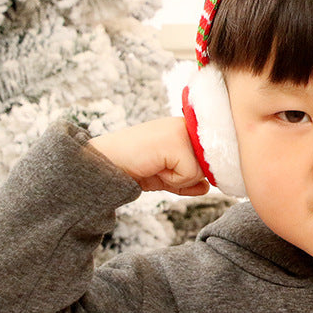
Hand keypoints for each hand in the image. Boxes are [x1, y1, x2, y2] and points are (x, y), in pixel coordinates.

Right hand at [89, 117, 210, 196]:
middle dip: (184, 176)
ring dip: (177, 178)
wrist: (104, 163)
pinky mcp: (177, 143)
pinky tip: (154, 167)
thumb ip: (187, 180)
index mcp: (185, 128)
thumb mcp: (165, 176)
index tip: (168, 168)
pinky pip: (190, 174)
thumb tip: (208, 187)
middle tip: (158, 166)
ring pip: (202, 171)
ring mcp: (182, 131)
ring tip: (156, 165)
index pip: (209, 157)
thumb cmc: (133, 166)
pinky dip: (172, 180)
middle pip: (208, 166)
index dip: (194, 172)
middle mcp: (186, 125)